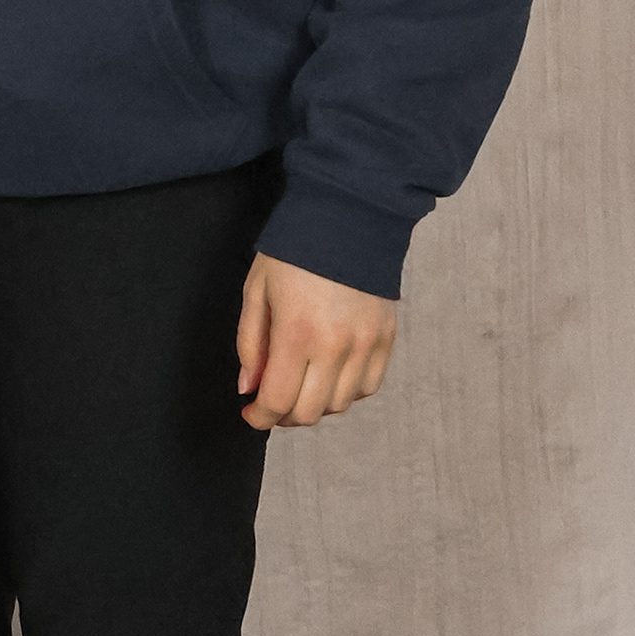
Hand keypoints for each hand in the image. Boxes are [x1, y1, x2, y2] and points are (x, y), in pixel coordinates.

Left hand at [235, 252, 395, 429]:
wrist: (347, 218)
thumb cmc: (295, 251)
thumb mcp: (257, 290)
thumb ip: (250, 344)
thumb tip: (249, 387)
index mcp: (296, 333)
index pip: (278, 400)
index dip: (260, 417)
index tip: (251, 413)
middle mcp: (335, 346)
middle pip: (309, 412)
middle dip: (284, 415)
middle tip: (272, 399)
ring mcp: (365, 345)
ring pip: (340, 405)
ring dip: (315, 405)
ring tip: (301, 384)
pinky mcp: (385, 339)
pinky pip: (367, 387)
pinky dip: (347, 392)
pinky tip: (330, 375)